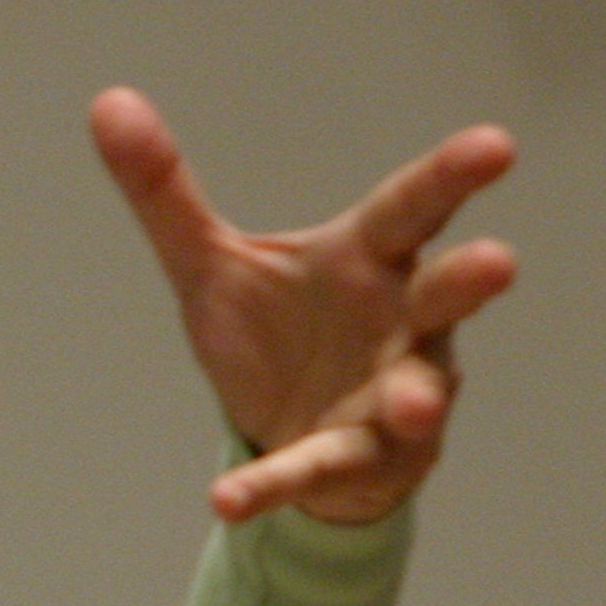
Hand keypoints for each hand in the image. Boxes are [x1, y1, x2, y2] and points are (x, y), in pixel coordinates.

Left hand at [91, 88, 517, 525]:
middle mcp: (400, 322)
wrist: (283, 432)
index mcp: (368, 259)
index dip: (452, 177)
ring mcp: (393, 393)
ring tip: (412, 404)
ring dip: (416, 398)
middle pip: (445, 293)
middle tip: (499, 262)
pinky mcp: (360, 459)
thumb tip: (107, 104)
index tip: (495, 148)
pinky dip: (274, 485)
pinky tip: (226, 501)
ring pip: (418, 391)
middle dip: (470, 280)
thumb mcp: (208, 264)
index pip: (412, 208)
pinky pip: (319, 470)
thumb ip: (164, 192)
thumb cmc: (275, 332)